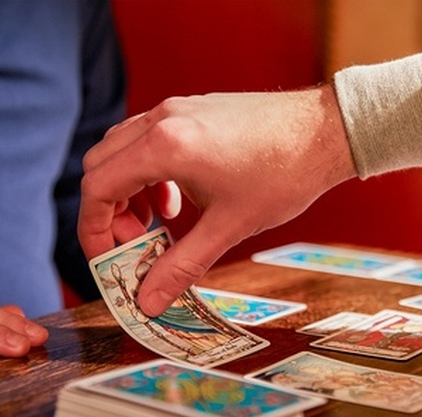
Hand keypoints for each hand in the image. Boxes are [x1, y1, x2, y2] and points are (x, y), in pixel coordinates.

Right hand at [79, 84, 356, 316]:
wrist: (328, 132)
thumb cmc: (285, 175)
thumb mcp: (229, 227)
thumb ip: (181, 265)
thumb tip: (148, 301)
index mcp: (165, 146)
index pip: (98, 187)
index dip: (93, 229)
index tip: (109, 259)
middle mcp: (162, 120)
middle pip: (102, 165)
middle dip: (109, 211)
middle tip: (137, 245)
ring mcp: (177, 110)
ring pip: (124, 150)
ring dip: (129, 191)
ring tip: (159, 224)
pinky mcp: (194, 109)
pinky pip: (150, 139)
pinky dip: (151, 172)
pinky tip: (181, 199)